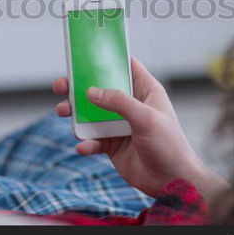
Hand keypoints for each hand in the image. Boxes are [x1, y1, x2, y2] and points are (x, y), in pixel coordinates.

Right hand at [53, 57, 227, 198]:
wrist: (172, 182)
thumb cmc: (169, 146)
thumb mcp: (146, 118)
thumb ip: (119, 102)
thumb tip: (91, 91)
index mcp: (145, 91)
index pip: (125, 66)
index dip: (107, 57)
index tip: (85, 52)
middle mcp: (130, 105)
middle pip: (100, 89)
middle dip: (79, 87)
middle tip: (61, 86)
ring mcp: (120, 125)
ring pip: (91, 113)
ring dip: (75, 113)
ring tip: (62, 112)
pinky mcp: (112, 144)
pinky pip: (93, 139)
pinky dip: (85, 142)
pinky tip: (83, 146)